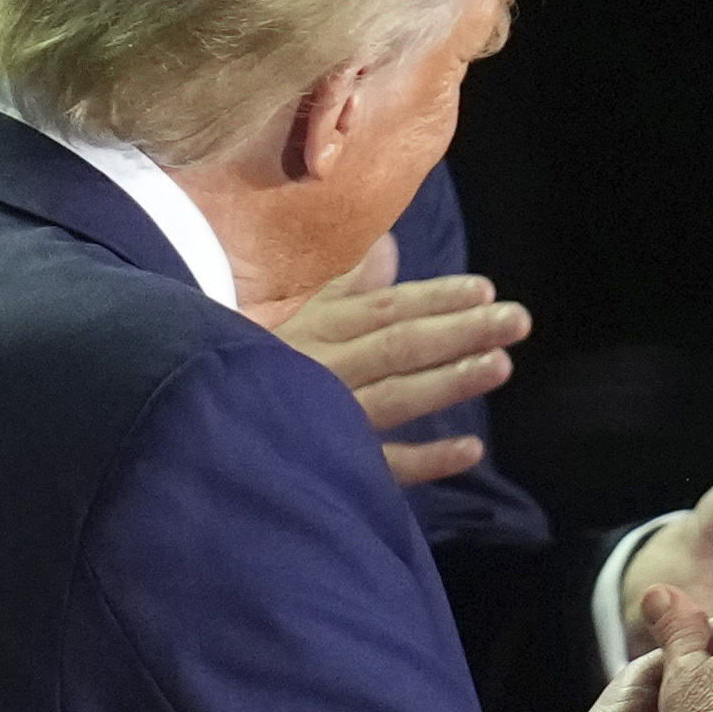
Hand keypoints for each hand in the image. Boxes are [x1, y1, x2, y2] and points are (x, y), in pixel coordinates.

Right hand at [270, 236, 524, 489]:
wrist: (196, 428)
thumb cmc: (248, 367)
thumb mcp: (290, 317)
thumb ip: (343, 287)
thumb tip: (388, 245)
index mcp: (317, 330)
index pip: (386, 308)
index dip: (436, 298)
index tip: (484, 290)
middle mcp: (326, 370)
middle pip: (401, 345)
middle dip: (461, 331)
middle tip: (517, 320)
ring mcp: (328, 419)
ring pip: (396, 397)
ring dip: (449, 382)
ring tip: (500, 366)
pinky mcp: (328, 466)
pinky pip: (382, 464)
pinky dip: (426, 460)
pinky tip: (472, 449)